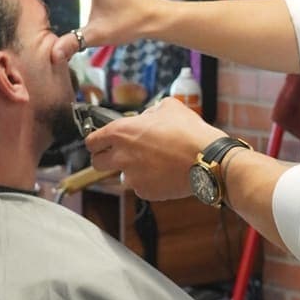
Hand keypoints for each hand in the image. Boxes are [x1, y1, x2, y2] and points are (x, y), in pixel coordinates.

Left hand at [84, 97, 224, 202]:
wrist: (208, 160)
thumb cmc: (189, 131)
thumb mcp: (169, 107)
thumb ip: (150, 112)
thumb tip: (146, 118)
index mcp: (122, 132)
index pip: (91, 141)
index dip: (96, 141)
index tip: (102, 142)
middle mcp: (121, 156)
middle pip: (97, 163)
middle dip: (106, 158)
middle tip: (122, 154)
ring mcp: (132, 177)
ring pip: (121, 177)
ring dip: (131, 171)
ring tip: (153, 163)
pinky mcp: (145, 192)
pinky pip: (140, 187)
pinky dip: (148, 182)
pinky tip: (164, 173)